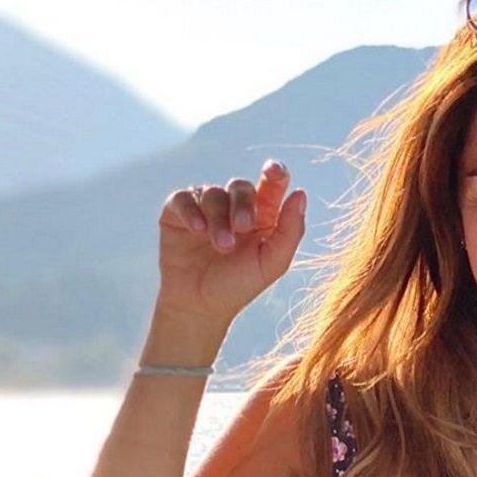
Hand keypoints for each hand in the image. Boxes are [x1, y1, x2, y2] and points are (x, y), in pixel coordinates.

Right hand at [156, 159, 305, 324]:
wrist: (200, 305)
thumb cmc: (239, 285)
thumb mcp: (272, 263)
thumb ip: (291, 230)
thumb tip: (300, 194)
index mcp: (262, 214)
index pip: (272, 184)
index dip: (275, 173)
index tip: (274, 171)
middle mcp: (234, 206)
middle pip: (241, 186)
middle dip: (243, 204)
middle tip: (243, 228)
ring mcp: (205, 207)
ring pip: (213, 193)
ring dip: (218, 218)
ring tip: (221, 246)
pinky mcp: (177, 213)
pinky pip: (182, 198)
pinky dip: (190, 211)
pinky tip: (197, 230)